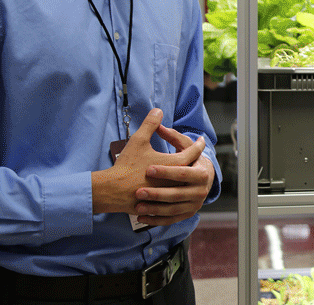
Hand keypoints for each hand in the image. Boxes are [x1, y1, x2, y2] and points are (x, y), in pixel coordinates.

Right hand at [91, 109, 205, 214]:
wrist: (111, 191)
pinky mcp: (160, 204)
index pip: (192, 153)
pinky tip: (176, 189)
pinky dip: (177, 193)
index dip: (198, 145)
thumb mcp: (138, 141)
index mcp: (174, 164)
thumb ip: (150, 124)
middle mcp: (175, 181)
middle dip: (196, 161)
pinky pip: (174, 199)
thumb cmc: (126, 165)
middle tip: (198, 155)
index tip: (202, 140)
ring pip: (184, 186)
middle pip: (191, 170)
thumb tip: (158, 111)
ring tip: (190, 171)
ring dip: (188, 178)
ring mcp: (168, 194)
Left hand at [132, 125, 214, 225]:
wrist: (200, 178)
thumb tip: (157, 115)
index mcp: (201, 172)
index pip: (182, 171)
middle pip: (177, 193)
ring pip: (172, 209)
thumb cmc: (186, 159)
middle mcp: (201, 190)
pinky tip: (141, 217)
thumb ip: (171, 134)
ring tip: (138, 204)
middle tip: (139, 191)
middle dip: (157, 193)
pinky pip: (170, 220)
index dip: (165, 171)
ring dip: (154, 208)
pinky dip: (155, 219)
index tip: (149, 169)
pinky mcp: (186, 214)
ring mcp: (194, 204)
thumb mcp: (181, 146)